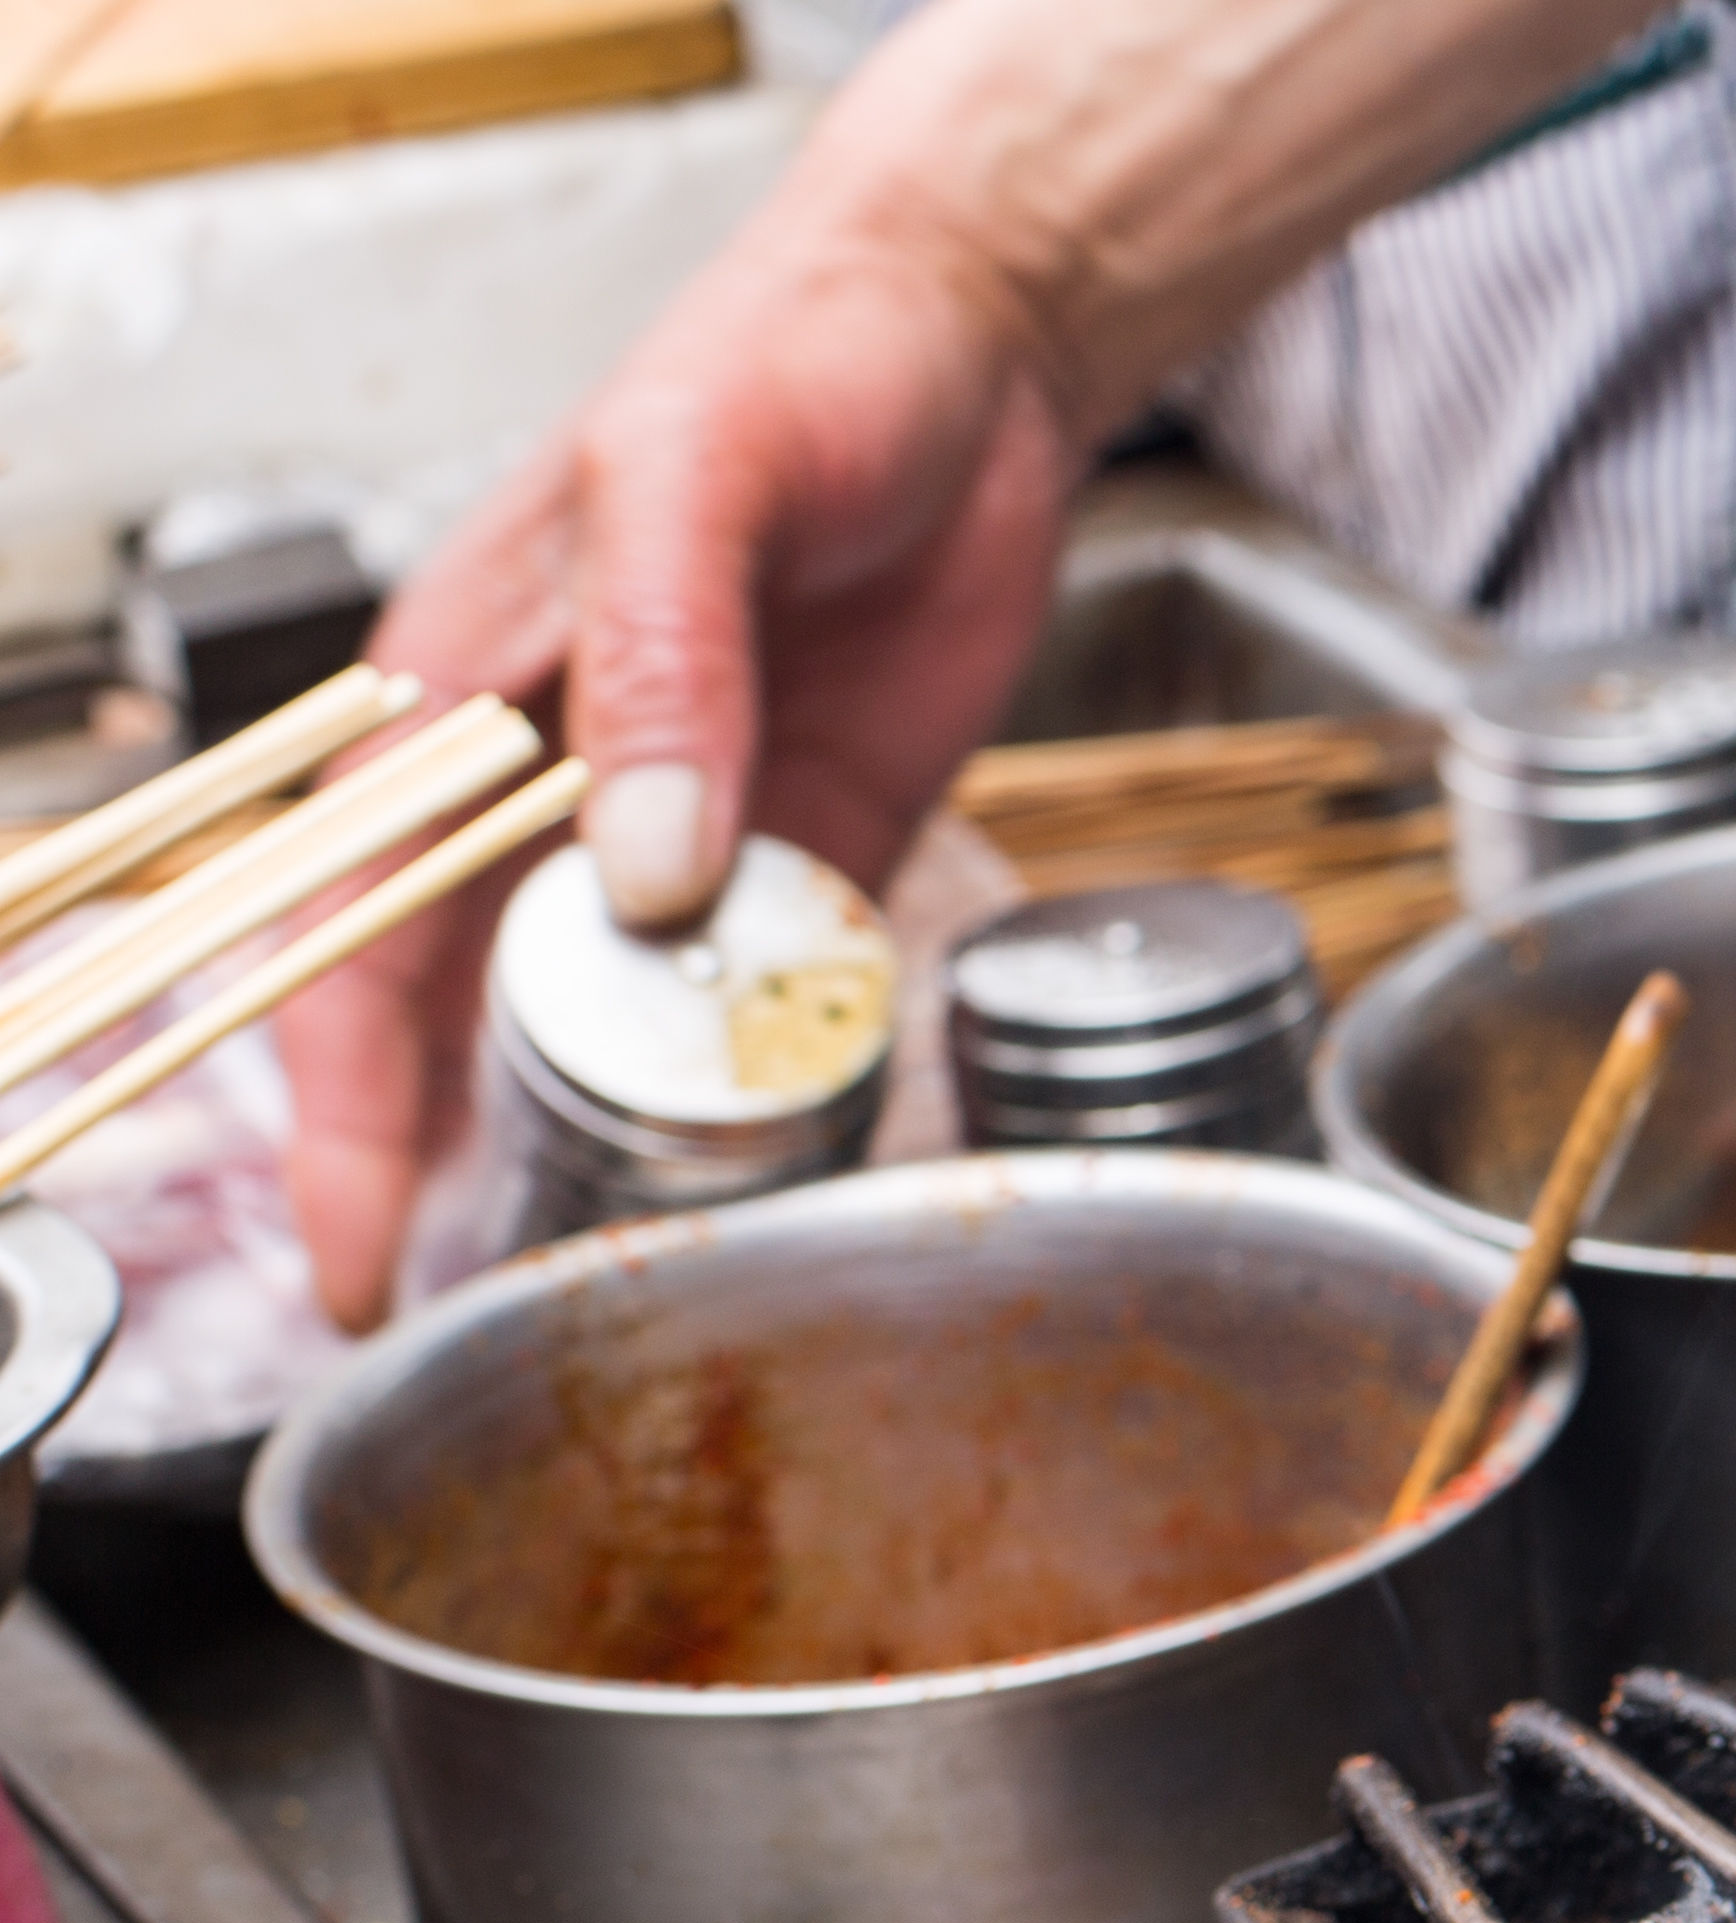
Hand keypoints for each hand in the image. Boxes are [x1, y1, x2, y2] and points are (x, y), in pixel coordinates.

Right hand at [279, 202, 1080, 1325]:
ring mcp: (685, 828)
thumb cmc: (790, 368)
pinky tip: (773, 1175)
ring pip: (614, 1024)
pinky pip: (772, 992)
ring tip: (610, 1292)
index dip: (338, 1108)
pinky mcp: (815, 843)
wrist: (969, 349)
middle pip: (463, 1015)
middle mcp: (554, 786)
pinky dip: (765, 1083)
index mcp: (461, 697)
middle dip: (454, 1172)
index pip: (351, 930)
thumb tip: (636, 870)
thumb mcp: (693, 485)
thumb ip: (661, 675)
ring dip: (608, 1149)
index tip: (352, 1252)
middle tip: (487, 1331)